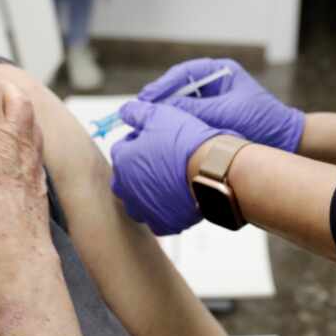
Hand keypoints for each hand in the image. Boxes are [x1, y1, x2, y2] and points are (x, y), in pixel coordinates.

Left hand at [110, 100, 233, 235]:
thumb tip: (126, 111)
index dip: (142, 140)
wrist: (213, 171)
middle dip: (141, 168)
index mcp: (122, 161)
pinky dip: (166, 208)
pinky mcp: (163, 224)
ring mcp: (144, 209)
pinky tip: (180, 196)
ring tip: (173, 179)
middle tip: (166, 159)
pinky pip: (159, 217)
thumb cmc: (187, 143)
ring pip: (140, 199)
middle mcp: (126, 189)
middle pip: (128, 176)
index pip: (124, 147)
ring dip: (151, 190)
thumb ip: (137, 112)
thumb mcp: (159, 114)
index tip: (159, 138)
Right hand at [138, 58, 304, 153]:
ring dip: (166, 115)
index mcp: (221, 72)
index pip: (184, 73)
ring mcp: (213, 103)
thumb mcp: (226, 112)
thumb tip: (162, 110)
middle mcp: (215, 84)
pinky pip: (189, 121)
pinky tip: (164, 135)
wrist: (287, 142)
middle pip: (179, 88)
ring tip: (148, 124)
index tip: (147, 98)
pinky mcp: (213, 121)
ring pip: (182, 106)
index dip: (163, 85)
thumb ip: (195, 109)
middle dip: (160, 101)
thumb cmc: (263, 121)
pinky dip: (177, 127)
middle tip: (140, 111)